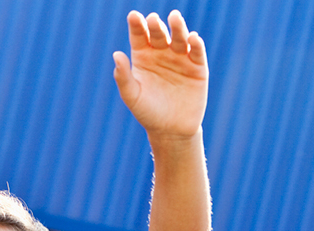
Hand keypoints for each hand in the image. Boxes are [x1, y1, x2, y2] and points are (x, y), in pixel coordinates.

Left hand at [113, 10, 207, 139]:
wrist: (171, 131)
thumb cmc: (148, 113)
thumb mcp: (132, 97)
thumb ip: (123, 77)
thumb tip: (116, 55)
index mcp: (143, 57)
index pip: (139, 36)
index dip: (137, 25)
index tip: (134, 16)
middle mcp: (162, 54)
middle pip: (159, 34)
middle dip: (156, 26)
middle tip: (153, 19)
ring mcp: (180, 58)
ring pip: (179, 38)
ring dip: (177, 27)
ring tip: (174, 17)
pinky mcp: (197, 67)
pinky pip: (196, 52)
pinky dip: (195, 44)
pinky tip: (192, 37)